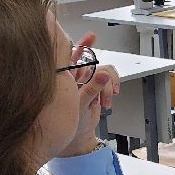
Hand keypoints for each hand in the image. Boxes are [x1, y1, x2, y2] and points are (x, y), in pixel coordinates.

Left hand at [62, 35, 119, 156]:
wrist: (76, 137)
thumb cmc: (66, 124)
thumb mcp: (79, 105)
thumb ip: (92, 89)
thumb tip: (101, 74)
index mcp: (62, 77)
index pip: (70, 55)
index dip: (81, 46)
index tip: (90, 37)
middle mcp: (73, 77)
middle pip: (91, 62)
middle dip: (102, 72)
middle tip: (107, 78)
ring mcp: (84, 82)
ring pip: (102, 71)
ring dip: (109, 83)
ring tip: (108, 97)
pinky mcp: (95, 87)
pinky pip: (107, 79)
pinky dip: (112, 85)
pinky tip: (111, 94)